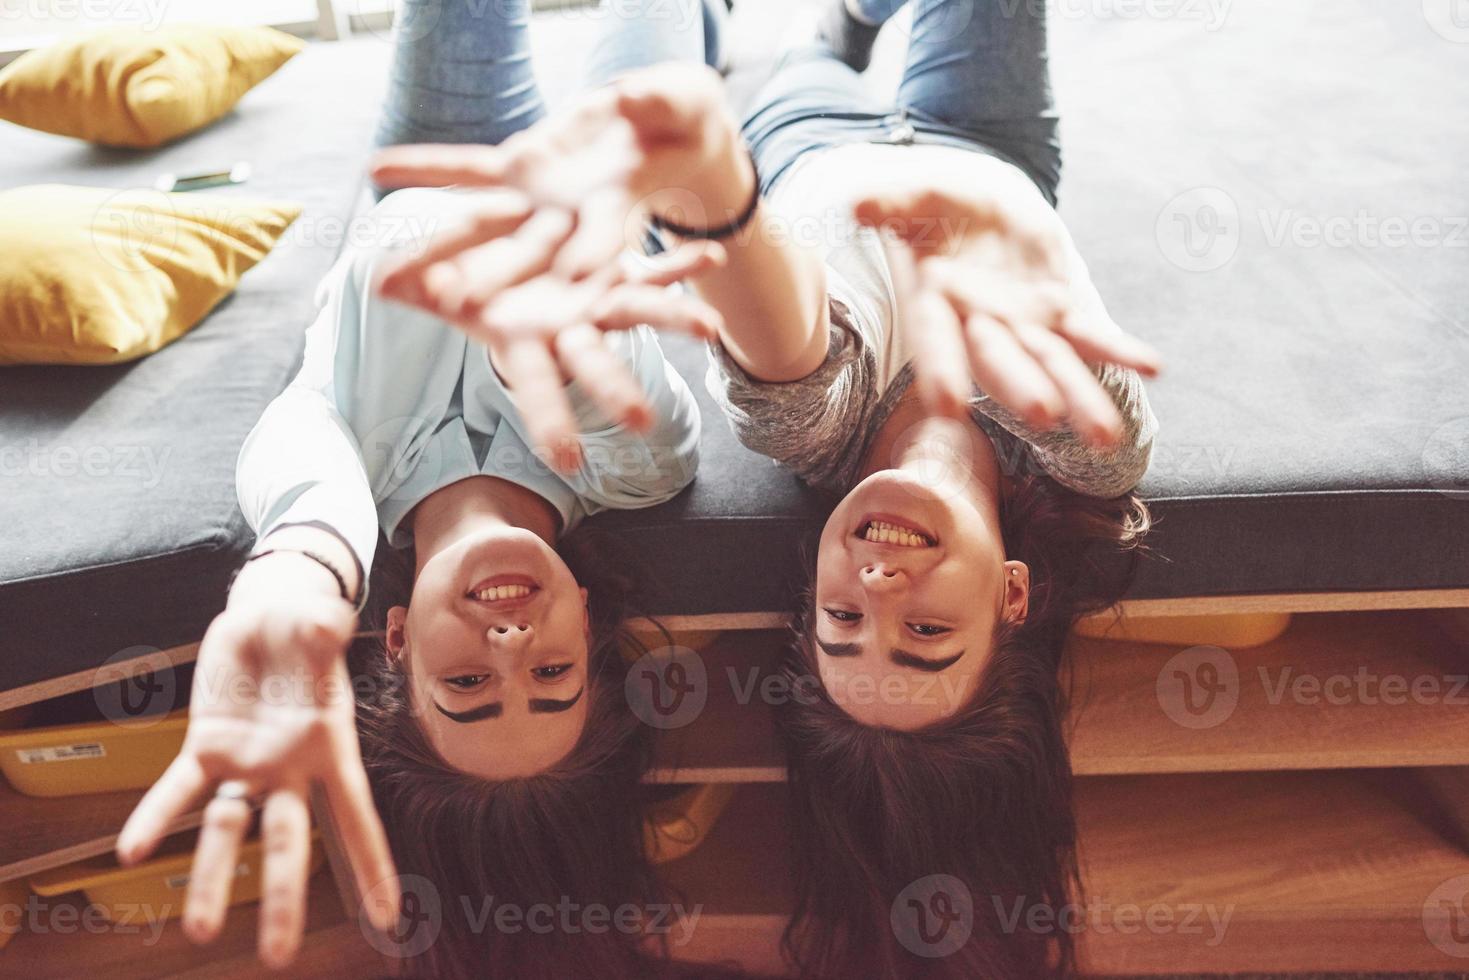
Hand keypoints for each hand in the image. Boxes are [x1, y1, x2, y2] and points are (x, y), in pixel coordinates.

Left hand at [116, 557, 396, 967]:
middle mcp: (290, 768)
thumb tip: (328, 624)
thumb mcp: (319, 621)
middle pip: (290, 842)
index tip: (386, 917)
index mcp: (330, 746)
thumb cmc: (305, 622)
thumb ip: (326, 627)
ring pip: (229, 831)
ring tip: (200, 931)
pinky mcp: (206, 749)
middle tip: (276, 956)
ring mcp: (247, 763)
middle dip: (284, 898)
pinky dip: (157, 818)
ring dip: (214, 880)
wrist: (268, 615)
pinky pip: (179, 791)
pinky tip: (132, 849)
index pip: (355, 814)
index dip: (372, 864)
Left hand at [371, 62, 743, 278]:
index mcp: (618, 205)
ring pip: (484, 224)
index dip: (590, 253)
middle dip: (492, 277)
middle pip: (528, 252)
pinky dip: (425, 166)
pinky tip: (376, 168)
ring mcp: (541, 194)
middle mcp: (571, 213)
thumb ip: (658, 100)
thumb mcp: (681, 104)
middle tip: (450, 300)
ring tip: (385, 273)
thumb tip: (630, 94)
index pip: (604, 235)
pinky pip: (466, 168)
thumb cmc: (683, 117)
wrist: (661, 125)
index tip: (574, 277)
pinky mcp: (521, 166)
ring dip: (437, 246)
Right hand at [374, 189, 726, 471]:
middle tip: (644, 423)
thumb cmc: (462, 278)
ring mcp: (596, 303)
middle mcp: (566, 330)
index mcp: (524, 340)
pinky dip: (681, 261)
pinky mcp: (615, 273)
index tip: (566, 462)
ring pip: (638, 314)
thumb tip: (376, 279)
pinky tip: (715, 253)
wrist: (507, 255)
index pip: (535, 389)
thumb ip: (410, 277)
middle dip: (617, 391)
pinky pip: (653, 268)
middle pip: (593, 365)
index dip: (549, 421)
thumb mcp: (430, 276)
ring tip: (710, 329)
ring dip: (673, 320)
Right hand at [854, 184, 1161, 445]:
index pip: (935, 341)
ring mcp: (1023, 326)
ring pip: (1052, 365)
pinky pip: (1093, 337)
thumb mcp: (921, 198)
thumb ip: (895, 204)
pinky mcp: (1060, 315)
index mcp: (936, 302)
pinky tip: (1151, 365)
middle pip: (1000, 362)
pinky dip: (1120, 351)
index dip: (941, 371)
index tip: (947, 406)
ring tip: (1108, 436)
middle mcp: (979, 326)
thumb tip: (858, 204)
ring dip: (1080, 399)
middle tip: (1044, 415)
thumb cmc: (945, 209)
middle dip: (1022, 388)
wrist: (982, 215)